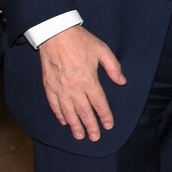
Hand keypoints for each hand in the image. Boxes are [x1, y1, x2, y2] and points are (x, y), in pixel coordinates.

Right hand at [38, 25, 125, 141]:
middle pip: (84, 111)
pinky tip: (64, 122)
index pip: (99, 103)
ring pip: (68, 112)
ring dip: (74, 125)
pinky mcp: (49, 86)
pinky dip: (59, 114)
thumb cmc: (81, 41)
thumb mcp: (103, 50)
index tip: (108, 125)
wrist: (56, 34)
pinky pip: (54, 105)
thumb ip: (114, 67)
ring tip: (79, 136)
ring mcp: (60, 88)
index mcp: (89, 80)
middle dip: (90, 126)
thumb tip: (122, 82)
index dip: (104, 115)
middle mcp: (74, 88)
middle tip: (95, 138)